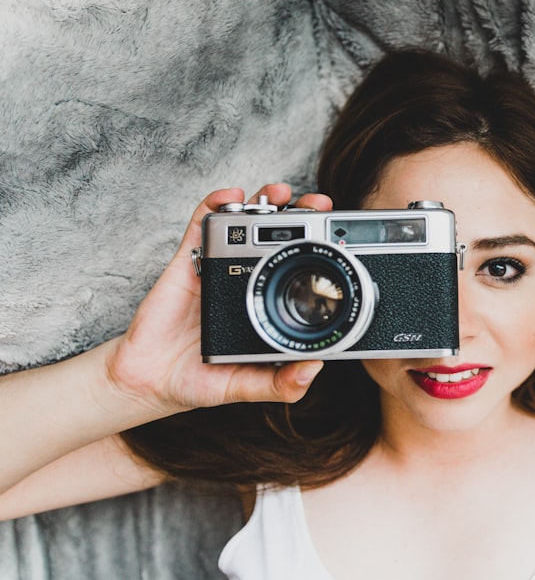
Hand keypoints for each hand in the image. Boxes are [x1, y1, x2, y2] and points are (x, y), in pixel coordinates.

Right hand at [102, 184, 331, 416]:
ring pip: (245, 224)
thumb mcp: (248, 386)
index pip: (299, 270)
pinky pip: (201, 226)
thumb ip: (280, 385)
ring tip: (279, 193)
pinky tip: (230, 196)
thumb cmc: (200, 381)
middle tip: (318, 203)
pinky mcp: (188, 263)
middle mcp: (247, 282)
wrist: (149, 382)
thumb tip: (314, 367)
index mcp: (266, 305)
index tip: (339, 236)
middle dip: (300, 213)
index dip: (319, 249)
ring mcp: (219, 269)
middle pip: (279, 237)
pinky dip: (214, 205)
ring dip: (263, 201)